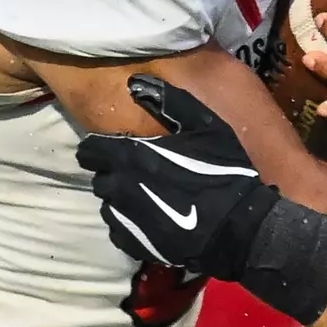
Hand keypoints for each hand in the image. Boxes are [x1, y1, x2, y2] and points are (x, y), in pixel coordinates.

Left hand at [74, 75, 279, 278]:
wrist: (237, 228)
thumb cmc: (223, 171)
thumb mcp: (205, 126)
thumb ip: (169, 102)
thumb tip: (135, 82)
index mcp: (130, 156)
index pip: (89, 150)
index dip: (100, 146)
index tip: (115, 146)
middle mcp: (119, 187)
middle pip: (99, 177)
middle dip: (112, 171)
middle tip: (136, 170)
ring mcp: (125, 218)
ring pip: (107, 203)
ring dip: (120, 197)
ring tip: (145, 195)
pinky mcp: (133, 243)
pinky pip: (117, 229)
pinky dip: (128, 221)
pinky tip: (150, 217)